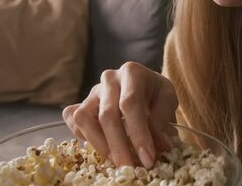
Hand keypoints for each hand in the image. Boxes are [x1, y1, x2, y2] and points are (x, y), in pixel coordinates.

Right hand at [63, 62, 178, 168]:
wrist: (145, 88)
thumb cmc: (156, 94)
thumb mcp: (167, 101)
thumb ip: (162, 120)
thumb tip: (158, 146)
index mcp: (132, 72)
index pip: (130, 103)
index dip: (138, 133)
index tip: (147, 158)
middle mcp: (109, 79)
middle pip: (107, 114)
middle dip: (119, 146)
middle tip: (130, 168)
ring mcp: (92, 92)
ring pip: (84, 118)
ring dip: (100, 145)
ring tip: (117, 162)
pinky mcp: (81, 104)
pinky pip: (74, 121)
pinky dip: (83, 137)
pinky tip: (102, 148)